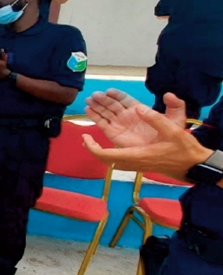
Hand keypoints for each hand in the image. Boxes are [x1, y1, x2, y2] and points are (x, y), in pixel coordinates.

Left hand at [82, 94, 210, 180]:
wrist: (191, 165)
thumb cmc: (183, 150)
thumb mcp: (173, 131)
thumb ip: (156, 119)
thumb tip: (139, 109)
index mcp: (136, 155)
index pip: (107, 155)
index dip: (93, 148)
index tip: (85, 137)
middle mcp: (132, 160)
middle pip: (104, 157)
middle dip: (91, 145)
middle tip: (84, 132)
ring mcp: (133, 162)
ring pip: (109, 156)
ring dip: (99, 143)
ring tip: (90, 126)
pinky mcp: (137, 160)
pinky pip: (116, 155)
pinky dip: (106, 148)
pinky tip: (103, 137)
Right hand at [84, 90, 186, 148]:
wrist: (168, 155)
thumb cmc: (173, 137)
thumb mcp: (177, 119)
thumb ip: (175, 105)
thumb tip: (168, 95)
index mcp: (139, 110)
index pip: (125, 99)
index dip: (117, 94)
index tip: (109, 91)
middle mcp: (127, 116)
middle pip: (112, 104)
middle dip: (103, 99)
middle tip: (95, 95)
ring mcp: (120, 124)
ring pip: (105, 112)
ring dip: (96, 106)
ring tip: (89, 100)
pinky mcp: (114, 134)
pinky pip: (102, 124)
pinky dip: (94, 117)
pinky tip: (88, 110)